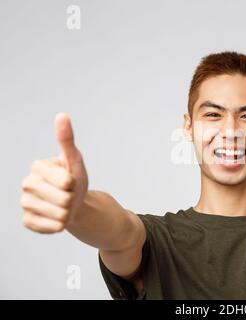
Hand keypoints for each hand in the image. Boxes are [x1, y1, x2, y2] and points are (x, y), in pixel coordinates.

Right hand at [21, 113, 88, 232]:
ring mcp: (25, 203)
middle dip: (73, 199)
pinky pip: (50, 227)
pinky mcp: (28, 221)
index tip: (71, 180)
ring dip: (68, 213)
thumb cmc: (75, 179)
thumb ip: (66, 140)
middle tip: (70, 195)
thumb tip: (62, 115)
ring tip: (65, 206)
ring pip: (58, 214)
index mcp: (37, 167)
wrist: (74, 204)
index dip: (75, 183)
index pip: (66, 181)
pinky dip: (60, 225)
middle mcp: (27, 184)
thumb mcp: (74, 160)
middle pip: (63, 199)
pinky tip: (59, 218)